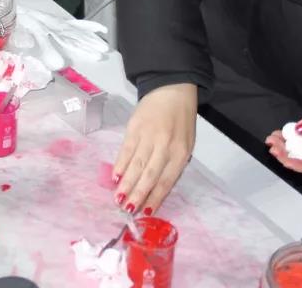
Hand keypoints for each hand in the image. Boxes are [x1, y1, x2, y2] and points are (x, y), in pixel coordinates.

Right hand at [112, 83, 197, 213]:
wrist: (172, 90)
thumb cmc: (181, 121)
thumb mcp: (186, 143)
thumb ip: (173, 163)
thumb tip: (155, 187)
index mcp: (181, 152)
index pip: (167, 180)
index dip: (156, 197)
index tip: (146, 212)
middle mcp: (165, 146)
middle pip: (150, 175)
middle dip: (138, 194)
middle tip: (127, 210)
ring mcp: (149, 136)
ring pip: (136, 165)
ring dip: (126, 184)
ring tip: (117, 199)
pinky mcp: (135, 127)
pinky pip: (126, 150)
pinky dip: (120, 164)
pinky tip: (115, 177)